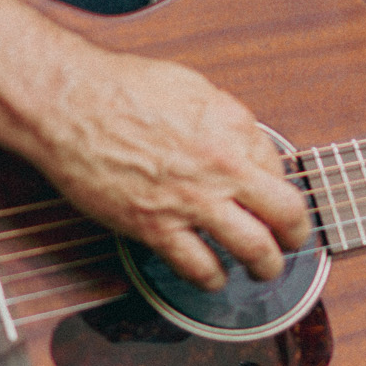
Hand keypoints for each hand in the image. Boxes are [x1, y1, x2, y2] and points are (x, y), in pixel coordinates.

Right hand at [41, 44, 310, 290]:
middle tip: (293, 241)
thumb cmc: (119, 87)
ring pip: (255, 249)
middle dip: (296, 234)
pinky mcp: (156, 227)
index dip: (278, 185)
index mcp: (233, 125)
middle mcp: (222, 166)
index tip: (273, 194)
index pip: (279, 167)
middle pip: (286, 214)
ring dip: (266, 266)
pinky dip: (212, 278)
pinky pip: (199, 267)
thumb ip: (221, 117)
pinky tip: (212, 277)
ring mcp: (192, 201)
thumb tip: (237, 137)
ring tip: (264, 270)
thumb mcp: (190, 87)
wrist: (70, 104)